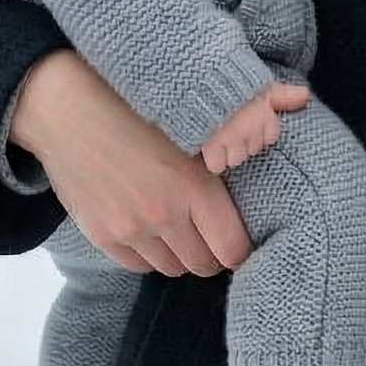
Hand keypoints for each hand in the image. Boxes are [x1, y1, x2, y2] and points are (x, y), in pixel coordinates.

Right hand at [8, 50, 262, 276]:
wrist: (62, 103)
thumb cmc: (134, 98)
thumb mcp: (193, 107)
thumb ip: (254, 107)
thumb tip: (303, 97)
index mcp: (194, 184)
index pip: (233, 249)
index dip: (241, 248)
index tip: (240, 236)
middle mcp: (163, 214)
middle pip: (203, 264)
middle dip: (212, 252)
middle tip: (212, 231)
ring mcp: (129, 229)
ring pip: (171, 268)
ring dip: (180, 252)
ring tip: (181, 225)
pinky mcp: (100, 234)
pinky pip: (137, 265)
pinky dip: (149, 253)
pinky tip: (151, 226)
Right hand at [200, 81, 310, 172]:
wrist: (200, 79)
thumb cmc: (232, 81)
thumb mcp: (261, 85)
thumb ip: (284, 95)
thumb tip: (306, 95)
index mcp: (265, 114)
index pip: (270, 136)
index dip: (258, 130)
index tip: (245, 118)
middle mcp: (252, 128)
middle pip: (252, 149)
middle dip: (243, 141)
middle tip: (230, 125)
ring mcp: (232, 138)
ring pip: (237, 159)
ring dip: (228, 151)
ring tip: (219, 134)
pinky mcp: (212, 147)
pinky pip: (218, 165)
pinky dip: (213, 159)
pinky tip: (209, 144)